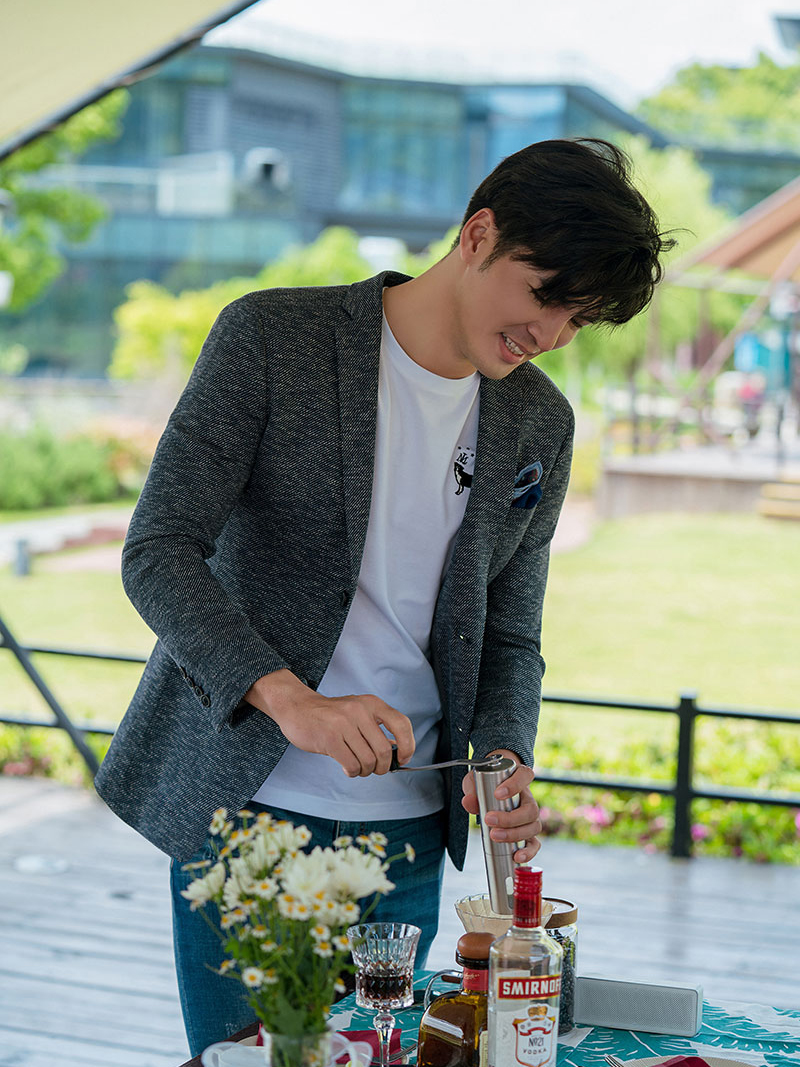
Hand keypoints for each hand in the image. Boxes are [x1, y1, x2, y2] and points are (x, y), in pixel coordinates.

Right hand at [246, 669, 414, 777]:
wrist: (297, 707)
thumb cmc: (330, 715)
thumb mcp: (357, 712)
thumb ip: (376, 729)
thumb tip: (397, 753)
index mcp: (371, 703)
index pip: (401, 724)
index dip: (408, 745)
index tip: (404, 758)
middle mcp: (360, 711)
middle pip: (384, 750)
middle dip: (382, 767)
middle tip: (374, 769)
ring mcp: (344, 723)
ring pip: (368, 760)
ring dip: (365, 771)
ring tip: (356, 767)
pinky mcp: (330, 737)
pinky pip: (351, 765)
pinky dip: (352, 772)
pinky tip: (347, 768)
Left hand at [461, 748, 541, 863]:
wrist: (493, 791)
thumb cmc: (486, 783)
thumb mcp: (476, 781)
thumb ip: (472, 790)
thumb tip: (468, 802)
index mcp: (520, 777)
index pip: (524, 776)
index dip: (515, 785)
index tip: (498, 794)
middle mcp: (529, 797)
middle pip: (530, 809)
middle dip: (510, 818)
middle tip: (489, 819)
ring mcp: (530, 816)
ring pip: (533, 826)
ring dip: (515, 834)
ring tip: (495, 836)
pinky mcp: (528, 832)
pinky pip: (534, 843)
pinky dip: (528, 851)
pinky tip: (517, 856)